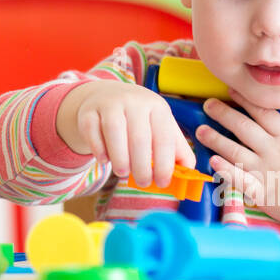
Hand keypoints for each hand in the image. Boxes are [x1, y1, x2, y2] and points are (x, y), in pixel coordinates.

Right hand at [57, 80, 194, 188]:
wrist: (106, 96)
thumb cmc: (140, 119)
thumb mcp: (161, 127)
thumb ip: (176, 150)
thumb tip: (190, 175)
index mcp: (157, 106)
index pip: (164, 138)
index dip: (165, 164)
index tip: (163, 183)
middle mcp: (134, 101)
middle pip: (139, 138)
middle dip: (142, 167)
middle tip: (143, 183)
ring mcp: (109, 103)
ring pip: (114, 133)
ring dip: (120, 160)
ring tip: (123, 173)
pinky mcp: (89, 111)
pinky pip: (92, 133)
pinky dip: (99, 151)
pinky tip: (105, 160)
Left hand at [196, 93, 279, 234]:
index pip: (263, 113)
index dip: (245, 100)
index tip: (230, 90)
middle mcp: (275, 152)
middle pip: (244, 128)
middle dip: (223, 114)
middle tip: (207, 104)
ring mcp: (267, 172)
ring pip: (236, 151)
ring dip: (216, 139)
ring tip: (200, 130)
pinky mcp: (264, 193)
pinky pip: (240, 180)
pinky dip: (225, 171)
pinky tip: (212, 162)